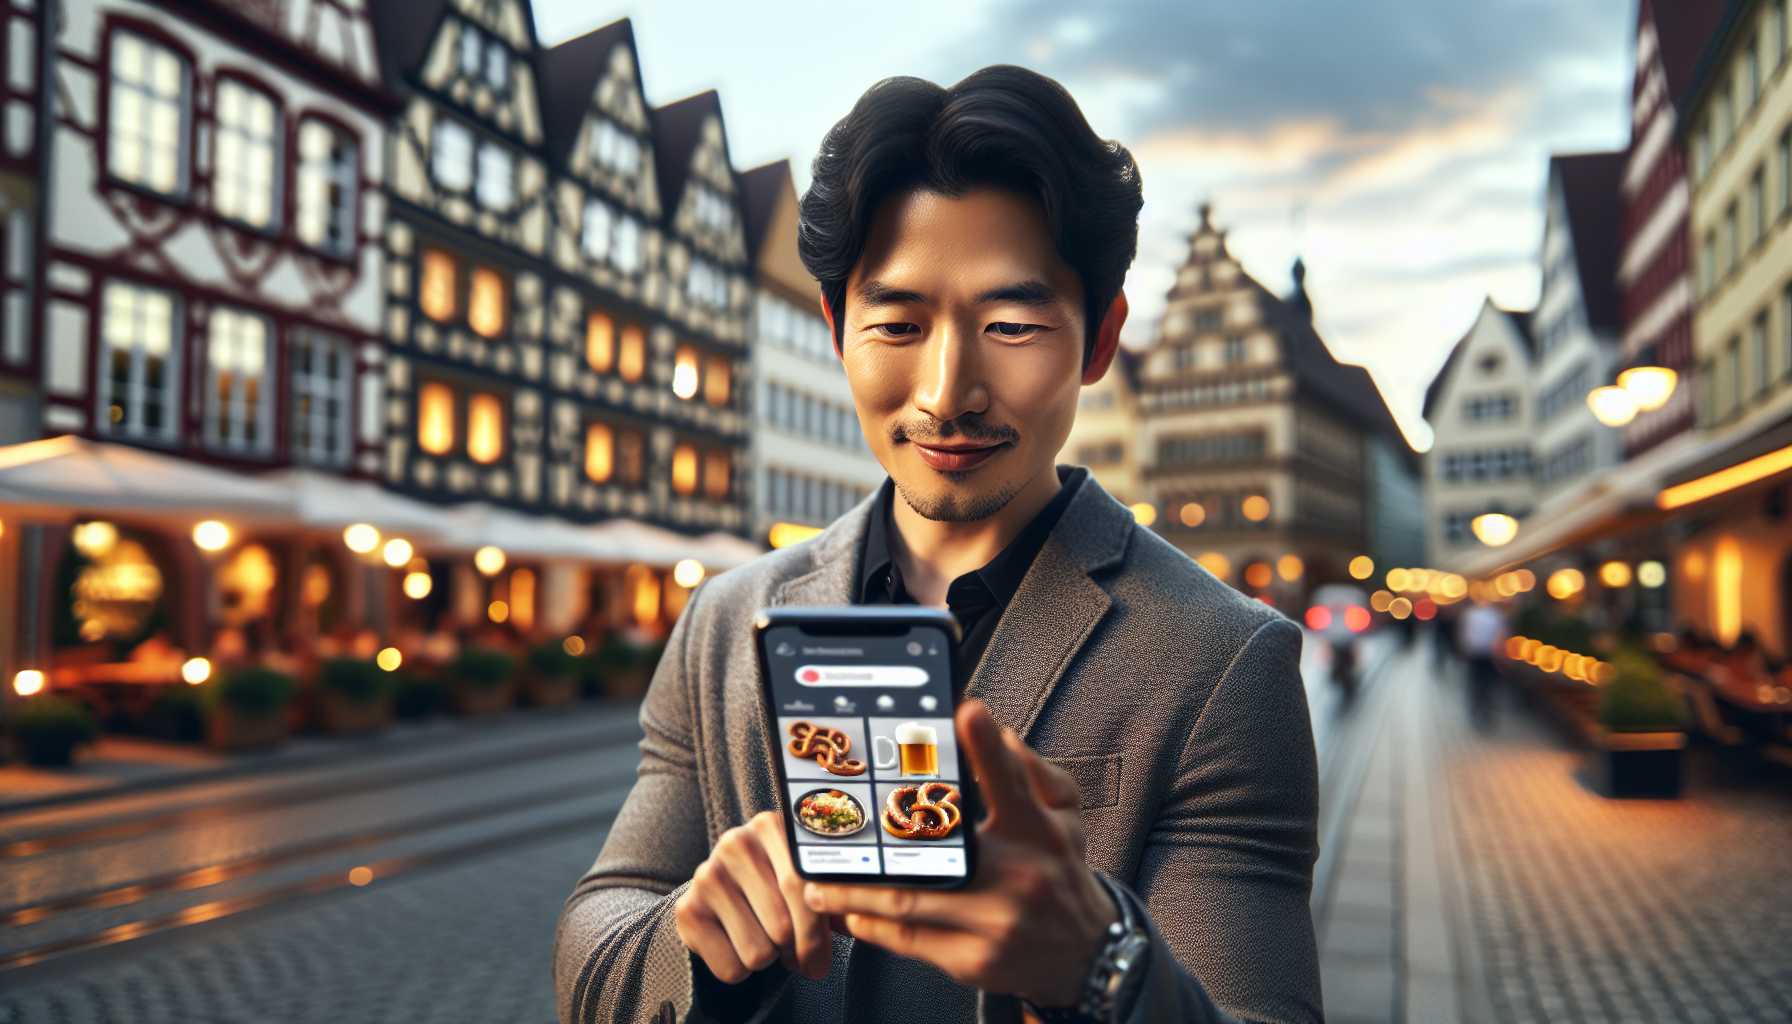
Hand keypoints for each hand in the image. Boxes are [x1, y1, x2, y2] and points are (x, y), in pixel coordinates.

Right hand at [674, 810, 832, 982]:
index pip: (801, 888)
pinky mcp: (687, 909)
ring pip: (758, 952)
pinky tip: (738, 945)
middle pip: (782, 926)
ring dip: (768, 960)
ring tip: (767, 941)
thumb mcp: (810, 880)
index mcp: (772, 826)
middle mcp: (735, 843)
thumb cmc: (781, 886)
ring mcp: (707, 874)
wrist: (726, 893)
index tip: (821, 960)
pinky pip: (730, 968)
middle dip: (796, 953)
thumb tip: (861, 912)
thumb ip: (834, 893)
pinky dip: (740, 970)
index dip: (816, 934)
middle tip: (796, 955)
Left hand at [803, 699, 1117, 1006]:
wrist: (1087, 955)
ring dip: (857, 892)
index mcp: (1040, 832)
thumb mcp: (1065, 816)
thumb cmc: (1062, 872)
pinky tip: (851, 913)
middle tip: (838, 825)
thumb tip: (997, 732)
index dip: (988, 746)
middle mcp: (1019, 875)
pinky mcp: (975, 960)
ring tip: (820, 882)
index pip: (1013, 782)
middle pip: (940, 851)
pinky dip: (874, 927)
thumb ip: (1032, 771)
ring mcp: (994, 922)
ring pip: (910, 903)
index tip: (965, 712)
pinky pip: (911, 943)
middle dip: (882, 841)